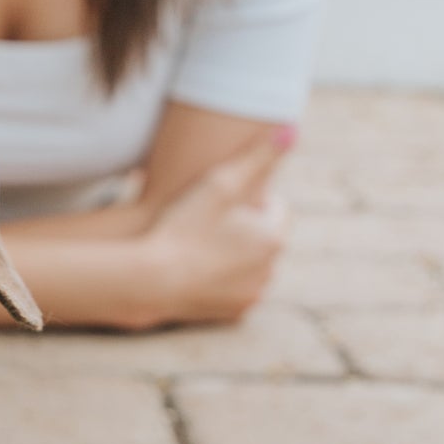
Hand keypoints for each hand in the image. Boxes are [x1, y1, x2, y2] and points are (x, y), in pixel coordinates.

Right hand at [137, 128, 290, 324]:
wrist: (151, 280)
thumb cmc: (183, 226)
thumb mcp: (220, 183)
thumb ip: (258, 156)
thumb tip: (292, 130)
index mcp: (274, 237)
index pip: (275, 207)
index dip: (247, 200)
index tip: (219, 203)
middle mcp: (271, 269)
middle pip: (263, 237)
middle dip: (243, 228)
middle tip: (204, 222)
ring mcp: (253, 294)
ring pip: (250, 264)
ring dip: (233, 255)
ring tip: (199, 245)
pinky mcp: (235, 314)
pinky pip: (235, 289)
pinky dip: (222, 280)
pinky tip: (197, 269)